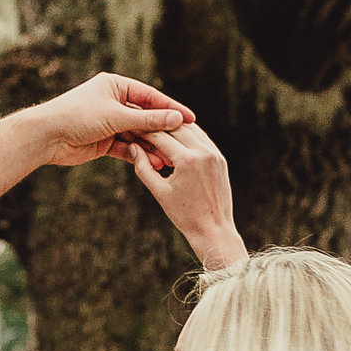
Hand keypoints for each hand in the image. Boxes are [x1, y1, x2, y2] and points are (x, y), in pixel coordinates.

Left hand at [40, 73, 190, 167]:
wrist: (47, 136)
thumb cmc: (78, 116)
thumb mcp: (117, 116)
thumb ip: (148, 119)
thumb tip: (176, 119)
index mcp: (116, 86)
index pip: (151, 97)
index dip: (172, 108)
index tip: (192, 119)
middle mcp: (114, 102)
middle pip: (146, 117)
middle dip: (163, 132)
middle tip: (184, 144)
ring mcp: (109, 122)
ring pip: (137, 135)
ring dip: (152, 147)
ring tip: (169, 159)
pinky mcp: (104, 141)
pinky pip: (127, 147)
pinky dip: (138, 155)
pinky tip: (153, 164)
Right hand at [117, 121, 244, 268]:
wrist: (213, 229)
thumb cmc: (183, 215)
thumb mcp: (159, 192)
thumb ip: (143, 167)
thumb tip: (132, 146)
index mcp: (187, 161)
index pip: (159, 136)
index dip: (142, 129)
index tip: (130, 125)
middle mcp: (203, 152)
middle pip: (175, 127)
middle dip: (156, 123)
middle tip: (141, 121)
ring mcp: (214, 154)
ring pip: (190, 129)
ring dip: (172, 126)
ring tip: (155, 126)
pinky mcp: (220, 158)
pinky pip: (202, 138)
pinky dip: (188, 134)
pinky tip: (175, 136)